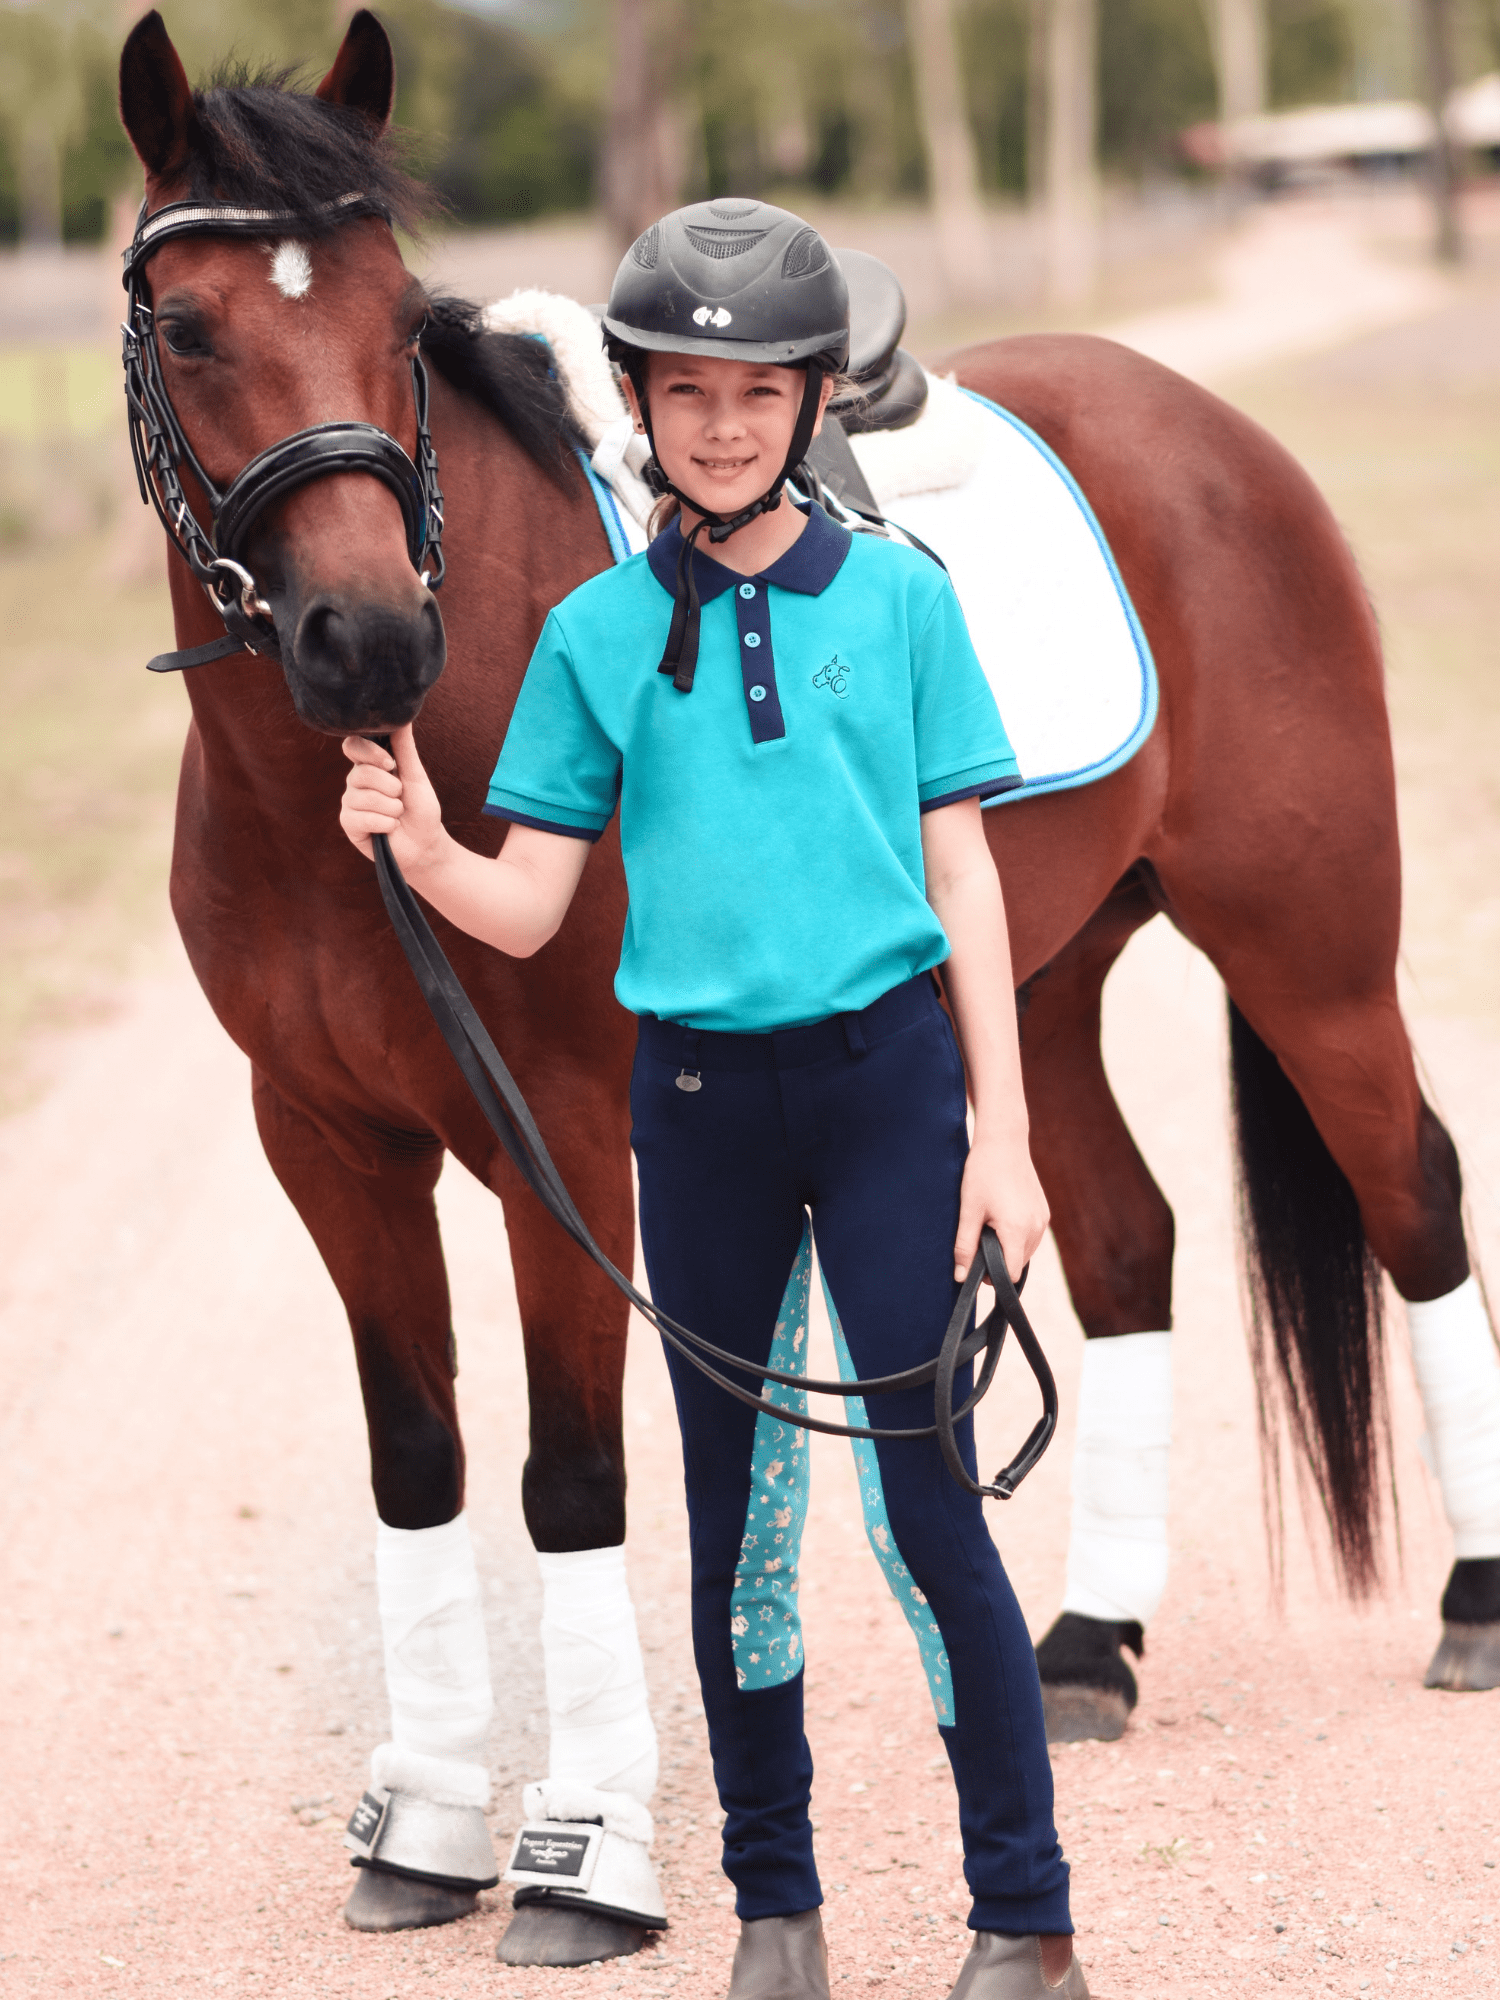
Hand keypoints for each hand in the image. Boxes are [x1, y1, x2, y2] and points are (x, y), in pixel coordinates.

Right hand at [339, 724, 445, 872]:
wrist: (425, 844)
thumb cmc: (421, 809)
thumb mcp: (416, 775)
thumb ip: (404, 748)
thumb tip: (402, 716)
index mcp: (370, 765)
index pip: (353, 746)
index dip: (369, 752)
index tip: (390, 763)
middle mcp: (356, 781)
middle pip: (361, 773)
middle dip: (391, 787)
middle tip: (400, 797)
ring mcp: (350, 802)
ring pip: (363, 797)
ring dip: (391, 808)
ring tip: (398, 815)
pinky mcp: (348, 824)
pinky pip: (362, 818)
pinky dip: (385, 824)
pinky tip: (390, 828)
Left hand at [954, 1131, 1049, 1285]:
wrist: (1004, 1141)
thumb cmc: (982, 1173)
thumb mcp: (968, 1210)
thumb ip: (965, 1247)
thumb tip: (960, 1278)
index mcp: (1017, 1230)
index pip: (1011, 1274)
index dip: (993, 1277)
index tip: (976, 1267)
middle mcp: (1036, 1228)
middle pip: (1019, 1264)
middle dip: (999, 1262)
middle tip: (978, 1241)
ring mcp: (1043, 1219)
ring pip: (1026, 1252)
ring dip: (1008, 1249)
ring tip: (989, 1227)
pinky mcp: (1044, 1212)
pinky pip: (1032, 1237)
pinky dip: (1017, 1237)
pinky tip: (1001, 1219)